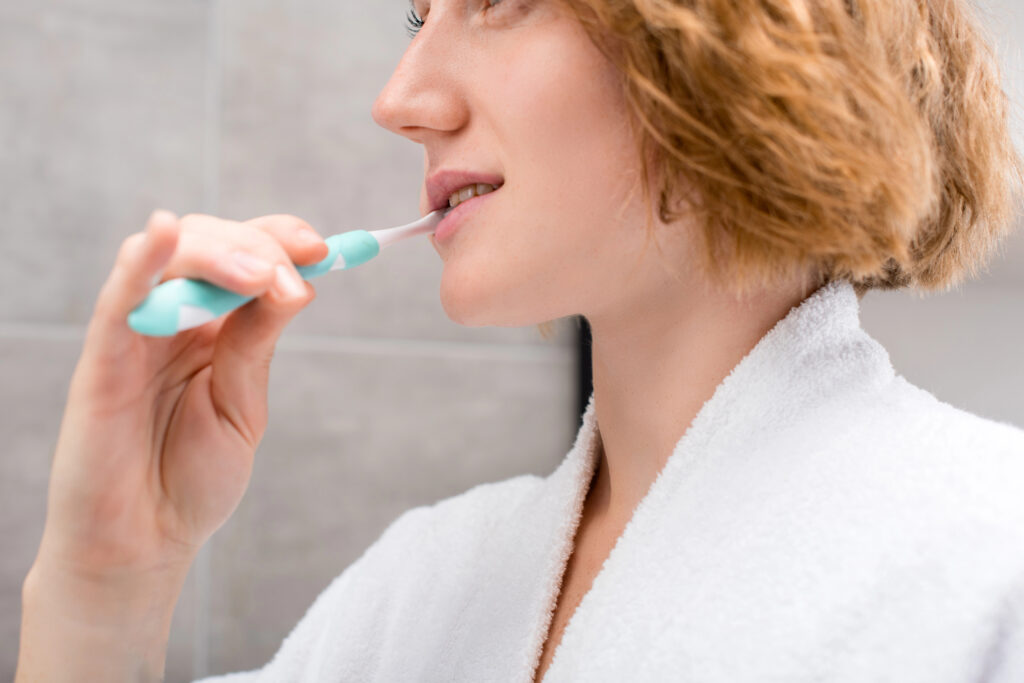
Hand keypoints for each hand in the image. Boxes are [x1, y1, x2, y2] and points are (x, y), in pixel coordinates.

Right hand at [31, 209, 326, 583]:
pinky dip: (141, 261)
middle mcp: (172, 317)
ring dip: (218, 253)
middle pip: (209, 242)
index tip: (322, 249)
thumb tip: (296, 283)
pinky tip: (162, 233)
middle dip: (258, 247)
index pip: (242, 253)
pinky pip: (118, 297)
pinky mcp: (102, 358)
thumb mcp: (243, 404)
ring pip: (168, 257)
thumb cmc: (190, 479)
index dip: (280, 238)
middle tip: (291, 274)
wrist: (145, 543)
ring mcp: (135, 333)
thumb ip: (257, 344)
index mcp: (212, 326)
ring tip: (259, 276)